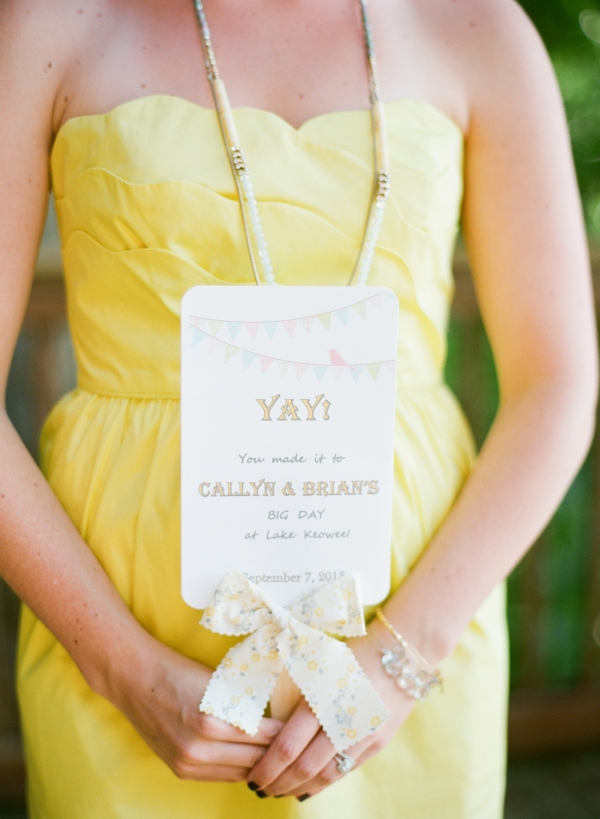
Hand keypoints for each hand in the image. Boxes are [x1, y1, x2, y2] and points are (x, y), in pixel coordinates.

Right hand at [104, 633, 283, 781]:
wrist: (135, 680)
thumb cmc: (180, 671)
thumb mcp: (218, 682)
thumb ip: (245, 702)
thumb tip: (281, 714)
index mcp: (211, 721)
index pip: (263, 737)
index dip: (287, 734)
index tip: (305, 728)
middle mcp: (198, 748)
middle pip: (255, 760)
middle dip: (280, 754)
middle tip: (301, 744)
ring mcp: (187, 763)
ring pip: (241, 773)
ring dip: (262, 765)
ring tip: (285, 756)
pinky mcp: (180, 770)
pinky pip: (222, 776)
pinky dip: (241, 769)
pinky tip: (256, 761)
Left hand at [246, 629, 415, 799]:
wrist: (402, 649)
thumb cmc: (352, 649)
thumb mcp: (319, 664)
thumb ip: (298, 696)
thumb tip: (269, 725)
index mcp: (322, 699)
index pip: (288, 746)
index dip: (266, 767)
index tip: (251, 775)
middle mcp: (342, 721)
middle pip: (304, 767)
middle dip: (278, 782)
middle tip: (259, 788)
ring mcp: (363, 735)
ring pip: (325, 775)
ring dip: (299, 787)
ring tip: (280, 792)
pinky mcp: (378, 742)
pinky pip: (346, 770)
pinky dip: (324, 783)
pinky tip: (308, 787)